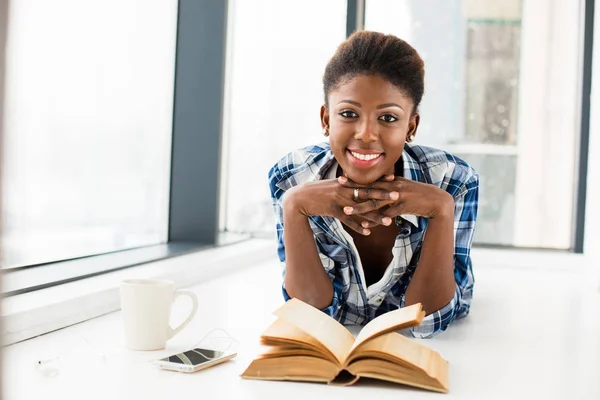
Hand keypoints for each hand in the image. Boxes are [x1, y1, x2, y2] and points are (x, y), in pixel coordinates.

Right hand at [282, 175, 398, 234]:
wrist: (300, 197)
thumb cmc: (316, 192)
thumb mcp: (331, 185)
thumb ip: (344, 185)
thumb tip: (353, 183)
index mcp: (345, 183)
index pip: (365, 181)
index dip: (380, 181)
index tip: (394, 179)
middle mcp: (344, 189)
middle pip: (367, 192)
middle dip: (383, 194)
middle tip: (398, 195)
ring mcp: (338, 200)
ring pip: (360, 209)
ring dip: (375, 216)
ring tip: (389, 221)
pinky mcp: (332, 209)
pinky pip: (348, 220)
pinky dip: (357, 226)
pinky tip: (368, 232)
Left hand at [337, 176, 453, 226]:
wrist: (437, 201)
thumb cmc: (419, 195)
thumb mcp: (404, 188)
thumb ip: (391, 186)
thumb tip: (381, 185)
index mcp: (392, 181)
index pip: (370, 180)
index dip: (356, 180)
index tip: (341, 178)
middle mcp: (393, 186)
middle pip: (369, 188)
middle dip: (352, 189)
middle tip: (337, 188)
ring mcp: (398, 196)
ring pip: (375, 202)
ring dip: (360, 206)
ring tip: (346, 209)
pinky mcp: (403, 206)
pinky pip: (387, 214)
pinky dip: (376, 220)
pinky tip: (366, 225)